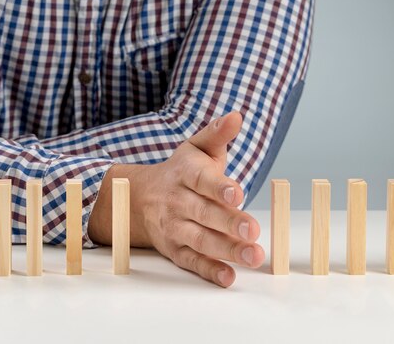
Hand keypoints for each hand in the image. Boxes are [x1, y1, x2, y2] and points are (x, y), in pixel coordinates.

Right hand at [137, 110, 264, 287]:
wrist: (140, 197)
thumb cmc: (180, 171)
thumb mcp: (196, 147)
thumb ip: (217, 133)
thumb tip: (237, 116)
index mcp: (185, 174)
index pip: (202, 180)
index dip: (218, 187)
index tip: (237, 193)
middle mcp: (178, 202)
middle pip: (204, 213)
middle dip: (229, 223)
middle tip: (253, 231)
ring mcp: (175, 227)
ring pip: (200, 240)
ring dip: (226, 250)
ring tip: (253, 256)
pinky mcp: (175, 250)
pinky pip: (192, 261)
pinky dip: (209, 271)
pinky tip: (228, 277)